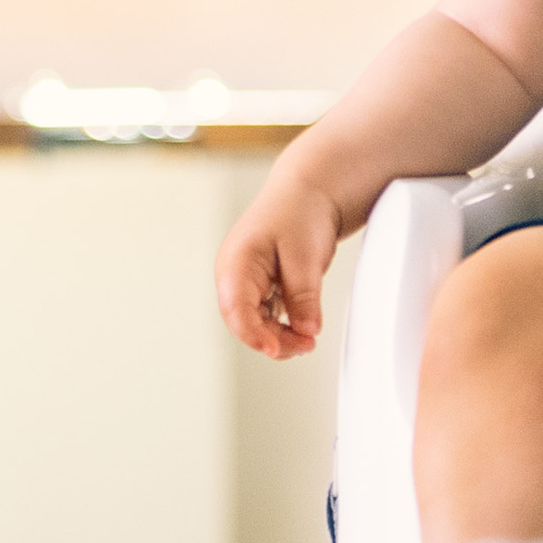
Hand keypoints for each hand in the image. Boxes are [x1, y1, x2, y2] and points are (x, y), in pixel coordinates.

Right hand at [215, 173, 341, 360]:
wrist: (308, 192)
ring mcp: (245, 282)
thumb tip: (306, 331)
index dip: (254, 335)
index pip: (235, 309)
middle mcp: (234, 275)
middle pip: (243, 322)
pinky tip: (302, 329)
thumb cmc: (299, 212)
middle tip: (307, 345)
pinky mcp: (259, 287)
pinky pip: (265, 316)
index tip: (277, 350)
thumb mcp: (306, 255)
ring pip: (254, 323)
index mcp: (236, 262)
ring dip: (279, 337)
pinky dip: (283, 327)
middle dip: (273, 340)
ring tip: (308, 339)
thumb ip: (303, 295)